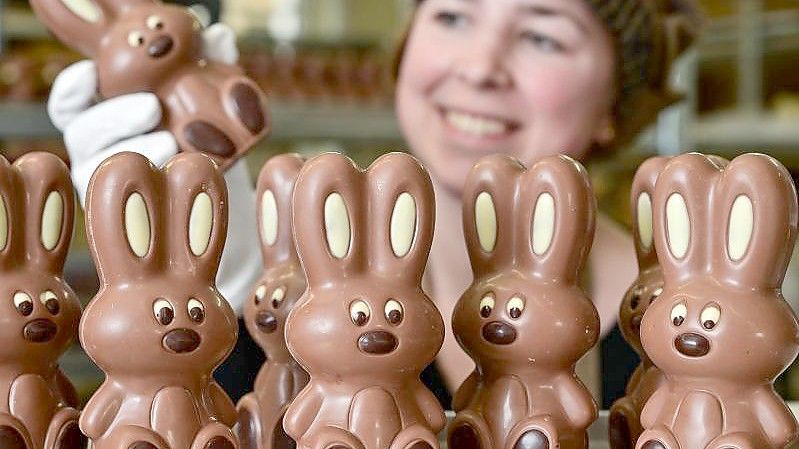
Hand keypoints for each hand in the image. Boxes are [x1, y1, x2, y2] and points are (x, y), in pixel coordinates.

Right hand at [47, 23, 240, 203]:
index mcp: (102, 112)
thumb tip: (218, 37)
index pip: (70, 101)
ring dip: (136, 149)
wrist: (216, 182)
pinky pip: (131, 194)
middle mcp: (96, 146)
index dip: (73, 87)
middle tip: (152, 107)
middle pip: (82, 131)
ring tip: (171, 141)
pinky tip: (176, 169)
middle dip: (114, 117)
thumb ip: (208, 62)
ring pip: (103, 165)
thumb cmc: (199, 129)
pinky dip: (152, 180)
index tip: (91, 72)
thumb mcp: (206, 92)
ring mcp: (109, 179)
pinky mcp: (128, 206)